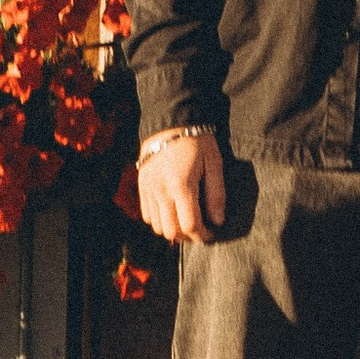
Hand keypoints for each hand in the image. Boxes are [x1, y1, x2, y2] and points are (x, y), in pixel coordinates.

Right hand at [137, 127, 226, 241]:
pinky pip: (146, 215)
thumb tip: (218, 221)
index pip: (190, 225)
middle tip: (199, 230)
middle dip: (188, 236)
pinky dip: (159, 221)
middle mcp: (161, 190)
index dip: (202, 235)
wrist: (170, 121)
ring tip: (186, 222)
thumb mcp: (214, 163)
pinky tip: (171, 213)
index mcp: (181, 185)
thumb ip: (216, 194)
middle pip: (171, 231)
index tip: (211, 234)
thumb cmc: (196, 141)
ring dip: (172, 230)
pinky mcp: (141, 186)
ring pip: (157, 226)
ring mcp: (148, 189)